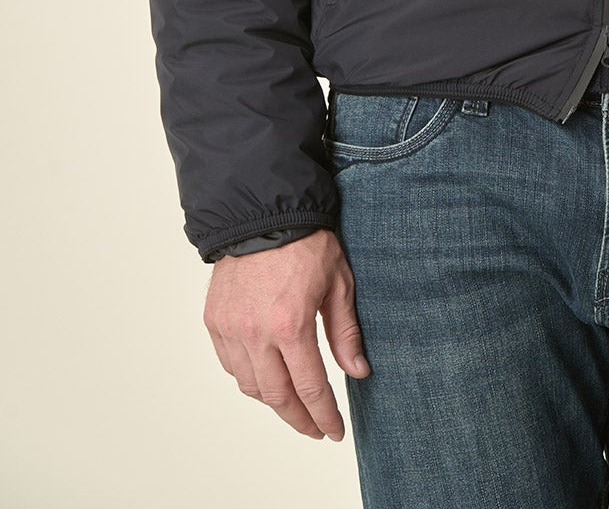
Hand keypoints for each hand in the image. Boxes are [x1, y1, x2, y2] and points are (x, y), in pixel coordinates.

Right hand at [203, 228, 369, 439]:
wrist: (263, 212)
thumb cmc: (306, 243)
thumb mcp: (338, 283)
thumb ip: (345, 332)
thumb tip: (358, 371)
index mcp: (290, 325)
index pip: (310, 388)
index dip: (324, 415)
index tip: (334, 431)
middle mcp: (255, 333)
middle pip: (277, 397)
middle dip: (299, 419)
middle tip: (315, 429)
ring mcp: (231, 328)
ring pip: (250, 386)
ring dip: (273, 402)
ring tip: (293, 405)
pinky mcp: (214, 320)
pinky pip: (230, 365)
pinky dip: (248, 378)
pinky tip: (265, 378)